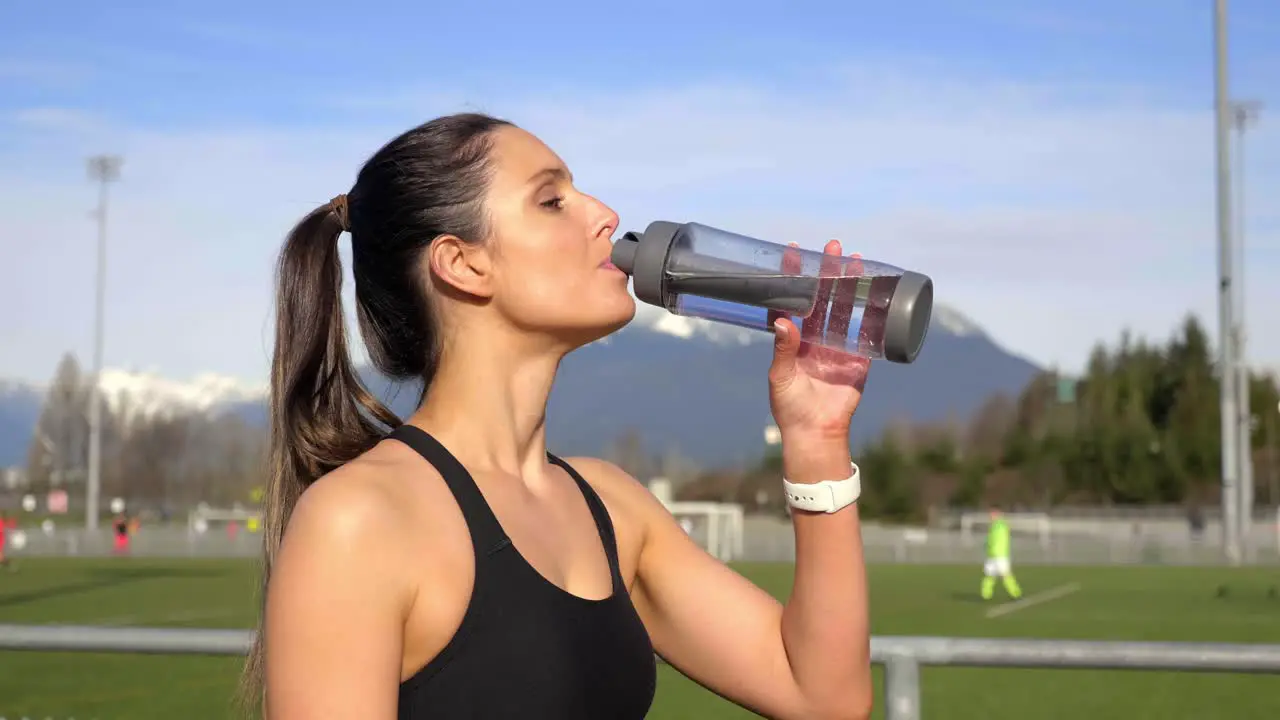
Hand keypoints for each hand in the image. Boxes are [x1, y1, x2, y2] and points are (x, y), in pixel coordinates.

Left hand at [766, 239, 870, 441]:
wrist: (816, 434)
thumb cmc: (790, 407)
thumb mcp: (780, 376)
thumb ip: (783, 349)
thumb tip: (783, 320)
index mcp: (794, 339)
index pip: (793, 301)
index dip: (793, 277)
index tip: (793, 251)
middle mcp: (816, 338)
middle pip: (823, 298)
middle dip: (828, 272)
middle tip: (832, 246)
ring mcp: (838, 346)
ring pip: (846, 308)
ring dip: (850, 285)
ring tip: (854, 260)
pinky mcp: (859, 360)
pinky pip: (868, 333)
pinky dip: (874, 314)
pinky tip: (879, 292)